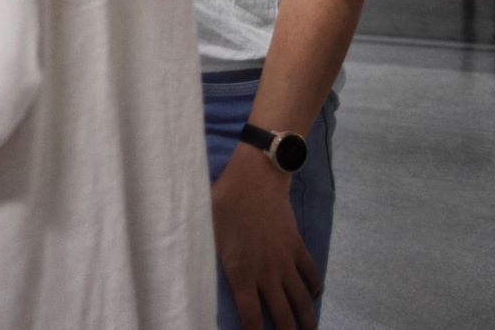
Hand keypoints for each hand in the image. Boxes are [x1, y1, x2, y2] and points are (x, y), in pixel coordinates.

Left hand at [213, 145, 319, 329]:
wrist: (254, 179)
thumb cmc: (222, 202)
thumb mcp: (205, 230)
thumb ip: (200, 253)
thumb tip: (180, 266)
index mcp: (241, 271)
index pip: (250, 314)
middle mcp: (267, 271)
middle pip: (282, 313)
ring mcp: (285, 260)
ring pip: (300, 298)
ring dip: (306, 318)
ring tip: (309, 329)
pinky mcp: (296, 245)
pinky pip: (310, 272)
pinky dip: (314, 286)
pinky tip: (314, 294)